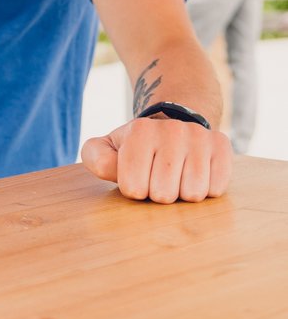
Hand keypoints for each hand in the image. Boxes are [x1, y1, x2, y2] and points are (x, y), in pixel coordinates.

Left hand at [80, 117, 232, 202]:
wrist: (172, 124)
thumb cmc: (136, 147)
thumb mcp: (108, 148)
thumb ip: (97, 157)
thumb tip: (111, 167)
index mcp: (139, 131)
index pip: (134, 189)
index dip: (135, 189)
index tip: (137, 175)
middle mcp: (171, 130)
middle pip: (164, 194)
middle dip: (159, 193)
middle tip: (158, 176)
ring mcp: (199, 137)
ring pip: (193, 194)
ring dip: (183, 193)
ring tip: (177, 174)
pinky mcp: (222, 146)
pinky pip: (216, 189)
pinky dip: (206, 189)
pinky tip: (196, 172)